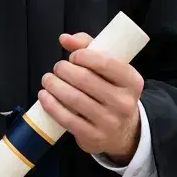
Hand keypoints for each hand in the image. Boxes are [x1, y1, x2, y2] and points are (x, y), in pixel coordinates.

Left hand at [37, 32, 143, 163]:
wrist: (123, 132)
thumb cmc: (111, 90)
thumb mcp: (110, 68)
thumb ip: (89, 47)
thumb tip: (64, 38)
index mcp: (132, 81)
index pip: (105, 63)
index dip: (83, 55)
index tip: (73, 56)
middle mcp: (124, 103)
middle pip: (85, 80)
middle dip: (64, 69)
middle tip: (57, 68)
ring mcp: (109, 122)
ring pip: (74, 99)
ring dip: (54, 85)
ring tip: (48, 79)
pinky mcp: (93, 137)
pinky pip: (67, 119)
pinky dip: (51, 105)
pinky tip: (44, 96)